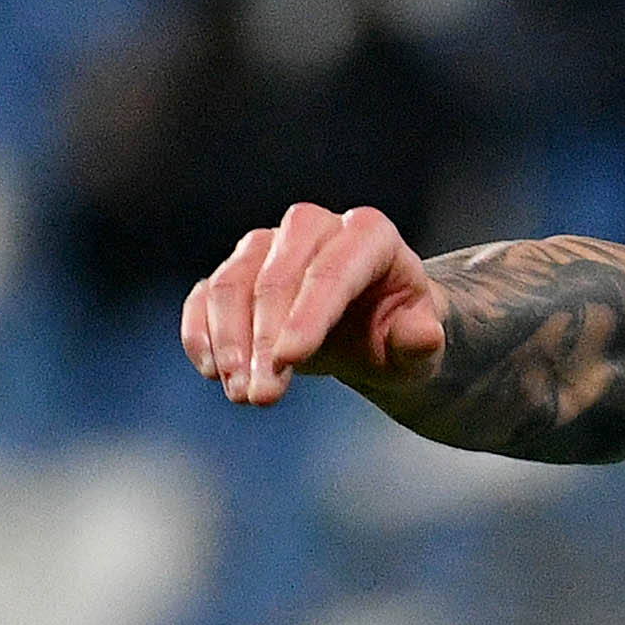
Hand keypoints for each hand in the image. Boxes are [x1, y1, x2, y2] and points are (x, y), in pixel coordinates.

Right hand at [183, 202, 445, 408]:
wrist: (375, 333)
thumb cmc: (400, 336)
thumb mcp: (421, 348)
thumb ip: (420, 342)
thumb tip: (422, 336)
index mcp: (370, 235)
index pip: (330, 272)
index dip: (307, 316)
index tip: (289, 361)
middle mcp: (314, 227)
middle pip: (275, 276)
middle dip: (263, 339)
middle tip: (261, 396)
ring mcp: (270, 244)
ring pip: (232, 283)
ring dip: (229, 342)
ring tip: (241, 393)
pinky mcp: (238, 270)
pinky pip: (206, 294)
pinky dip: (201, 333)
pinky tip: (211, 371)